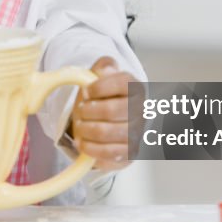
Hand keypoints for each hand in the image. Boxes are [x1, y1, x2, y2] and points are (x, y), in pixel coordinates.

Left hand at [70, 56, 137, 171]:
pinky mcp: (130, 153)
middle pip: (111, 110)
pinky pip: (109, 154)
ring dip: (86, 130)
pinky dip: (90, 148)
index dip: (99, 88)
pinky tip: (83, 142)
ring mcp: (137, 133)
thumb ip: (103, 67)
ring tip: (79, 126)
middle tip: (80, 111)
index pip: (121, 83)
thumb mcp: (100, 77)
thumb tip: (105, 69)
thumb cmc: (103, 97)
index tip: (86, 92)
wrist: (108, 121)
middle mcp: (141, 111)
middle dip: (88, 111)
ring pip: (107, 133)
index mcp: (135, 88)